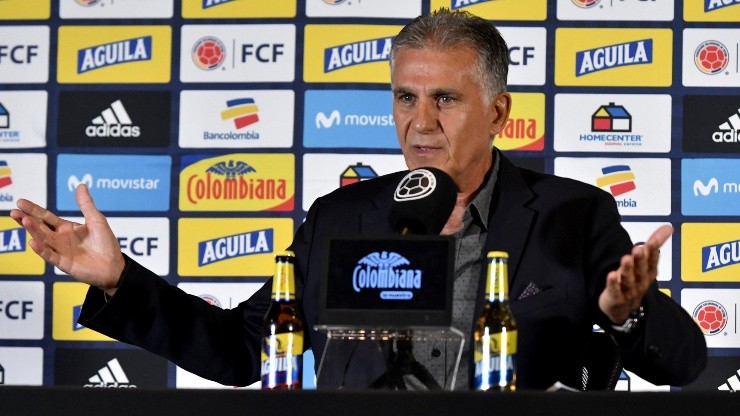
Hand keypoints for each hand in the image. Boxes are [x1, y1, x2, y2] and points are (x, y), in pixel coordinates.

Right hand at [10, 184, 125, 295]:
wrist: (115, 266)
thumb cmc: (106, 243)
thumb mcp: (96, 220)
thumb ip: (86, 204)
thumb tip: (80, 185)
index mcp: (66, 228)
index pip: (46, 217)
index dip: (34, 210)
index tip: (21, 202)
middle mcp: (60, 239)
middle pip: (40, 228)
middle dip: (27, 220)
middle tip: (14, 212)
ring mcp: (60, 251)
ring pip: (43, 240)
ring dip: (33, 231)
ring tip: (24, 221)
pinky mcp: (64, 263)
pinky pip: (50, 256)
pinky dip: (41, 250)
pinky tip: (33, 242)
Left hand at [598, 224, 672, 323]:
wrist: (623, 309)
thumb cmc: (636, 281)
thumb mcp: (646, 263)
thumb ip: (654, 244)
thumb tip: (668, 227)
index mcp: (648, 272)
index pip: (652, 260)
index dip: (653, 251)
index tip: (652, 241)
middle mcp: (640, 281)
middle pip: (641, 270)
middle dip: (640, 259)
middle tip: (638, 248)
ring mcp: (629, 291)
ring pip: (629, 280)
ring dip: (628, 269)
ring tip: (626, 259)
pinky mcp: (616, 298)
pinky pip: (615, 291)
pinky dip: (614, 284)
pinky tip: (612, 275)